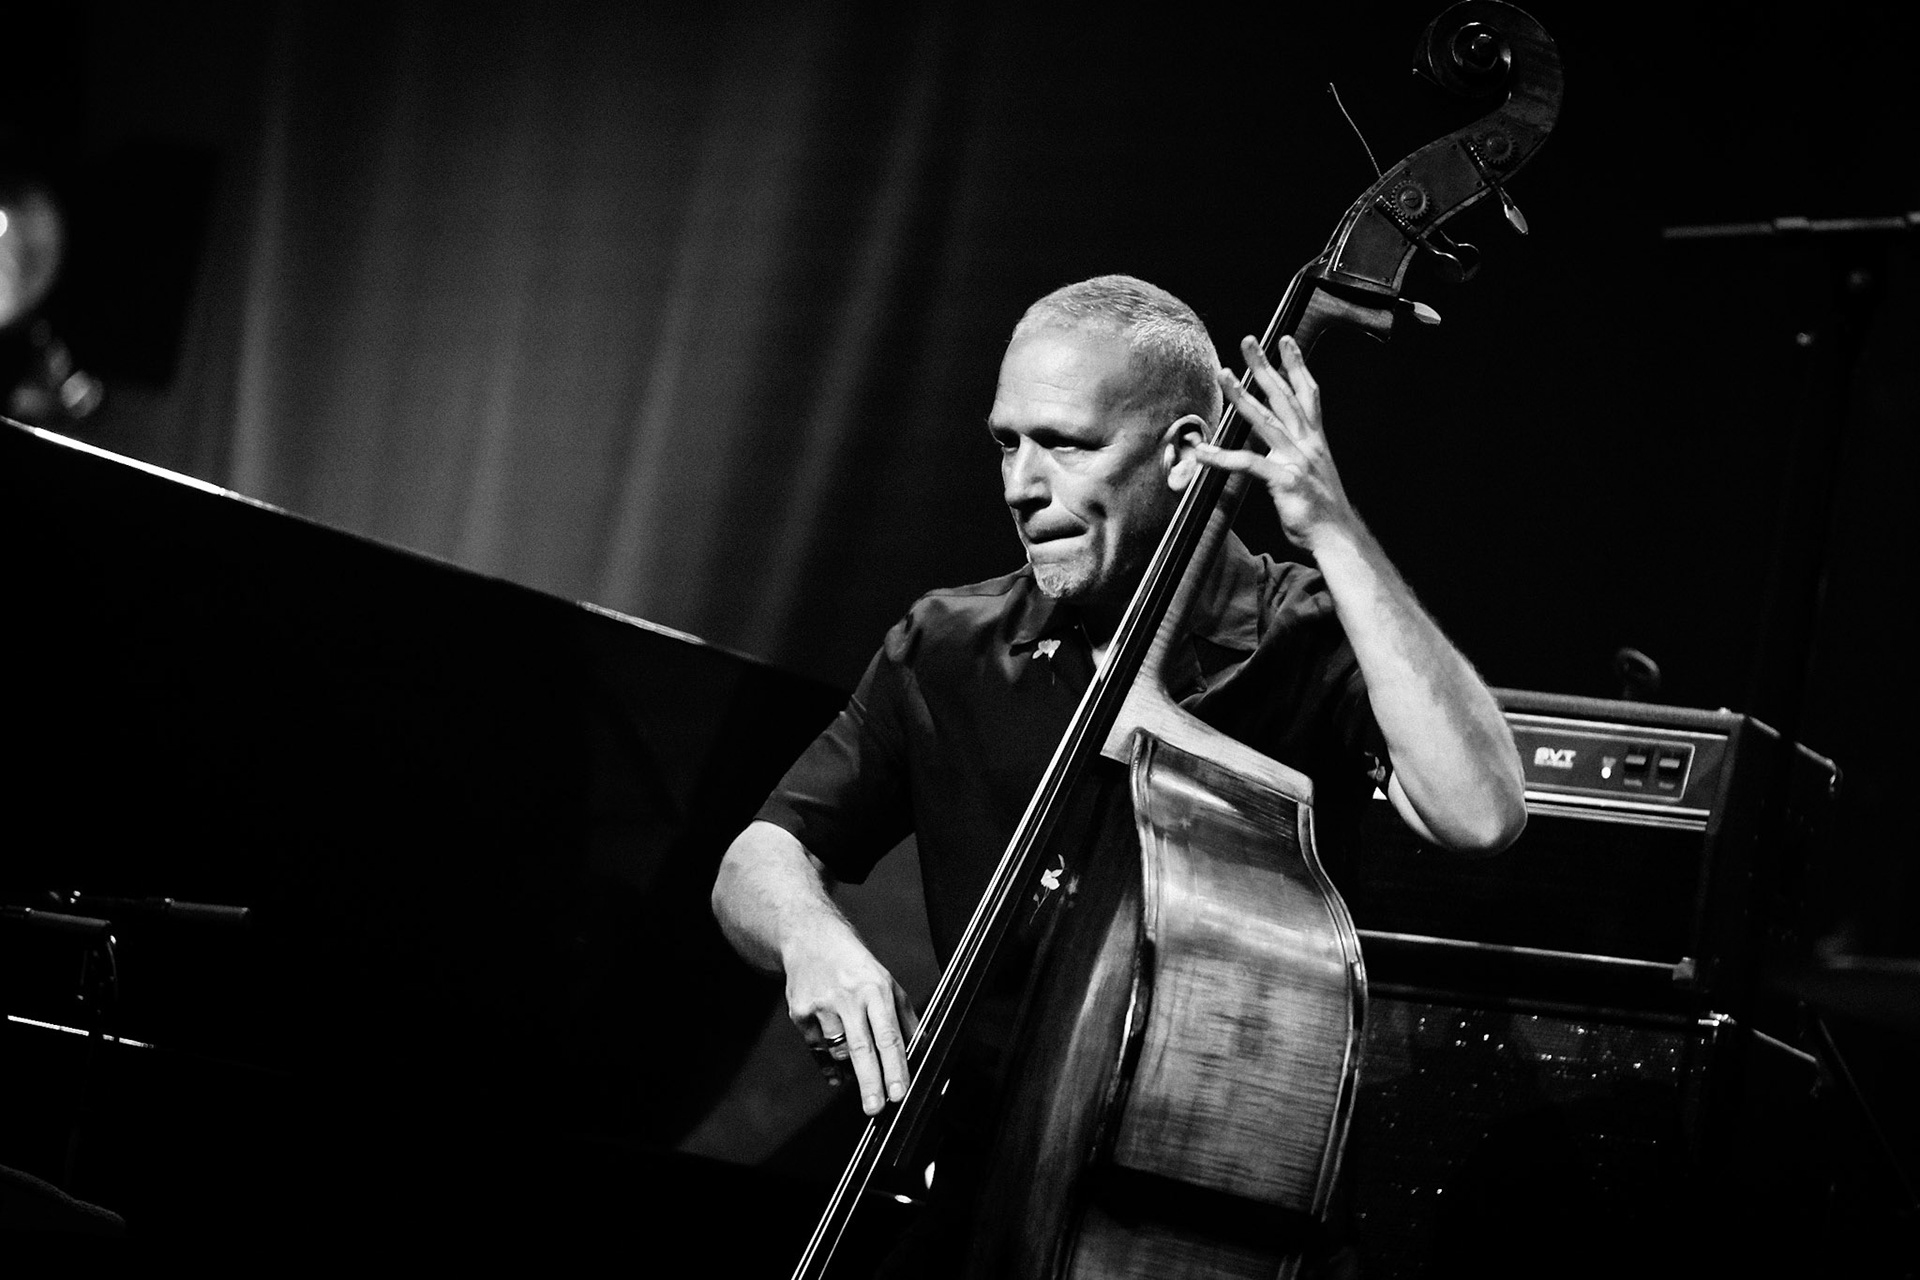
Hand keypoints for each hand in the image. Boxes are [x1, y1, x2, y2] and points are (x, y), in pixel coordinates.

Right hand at [784, 926, 919, 1115]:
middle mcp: (848, 996)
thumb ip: (904, 1017)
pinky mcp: (800, 1012)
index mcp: (876, 988)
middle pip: (860, 1048)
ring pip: (838, 1052)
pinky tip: (839, 1074)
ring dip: (852, 1072)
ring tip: (863, 1080)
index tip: (899, 1093)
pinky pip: (817, 1050)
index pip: (888, 1035)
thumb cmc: (855, 964)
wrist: (810, 938)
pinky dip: (830, 1065)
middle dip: (870, 1083)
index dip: (895, 1066)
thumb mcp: (886, 982)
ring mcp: (821, 1005)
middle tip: (876, 1109)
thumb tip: (921, 1050)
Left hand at [1199, 335, 1358, 551]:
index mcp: (1315, 441)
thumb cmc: (1321, 512)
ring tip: (1223, 374)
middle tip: (1249, 341)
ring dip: (1242, 396)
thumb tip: (1272, 453)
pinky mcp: (1284, 480)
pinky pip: (1248, 464)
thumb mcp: (1310, 476)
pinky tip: (1201, 452)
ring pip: (1265, 420)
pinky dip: (1222, 457)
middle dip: (1265, 366)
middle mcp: (1308, 444)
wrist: (1337, 538)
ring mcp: (1296, 460)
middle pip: (1284, 396)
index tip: (1285, 341)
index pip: (1306, 394)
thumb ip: (1292, 459)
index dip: (1296, 366)